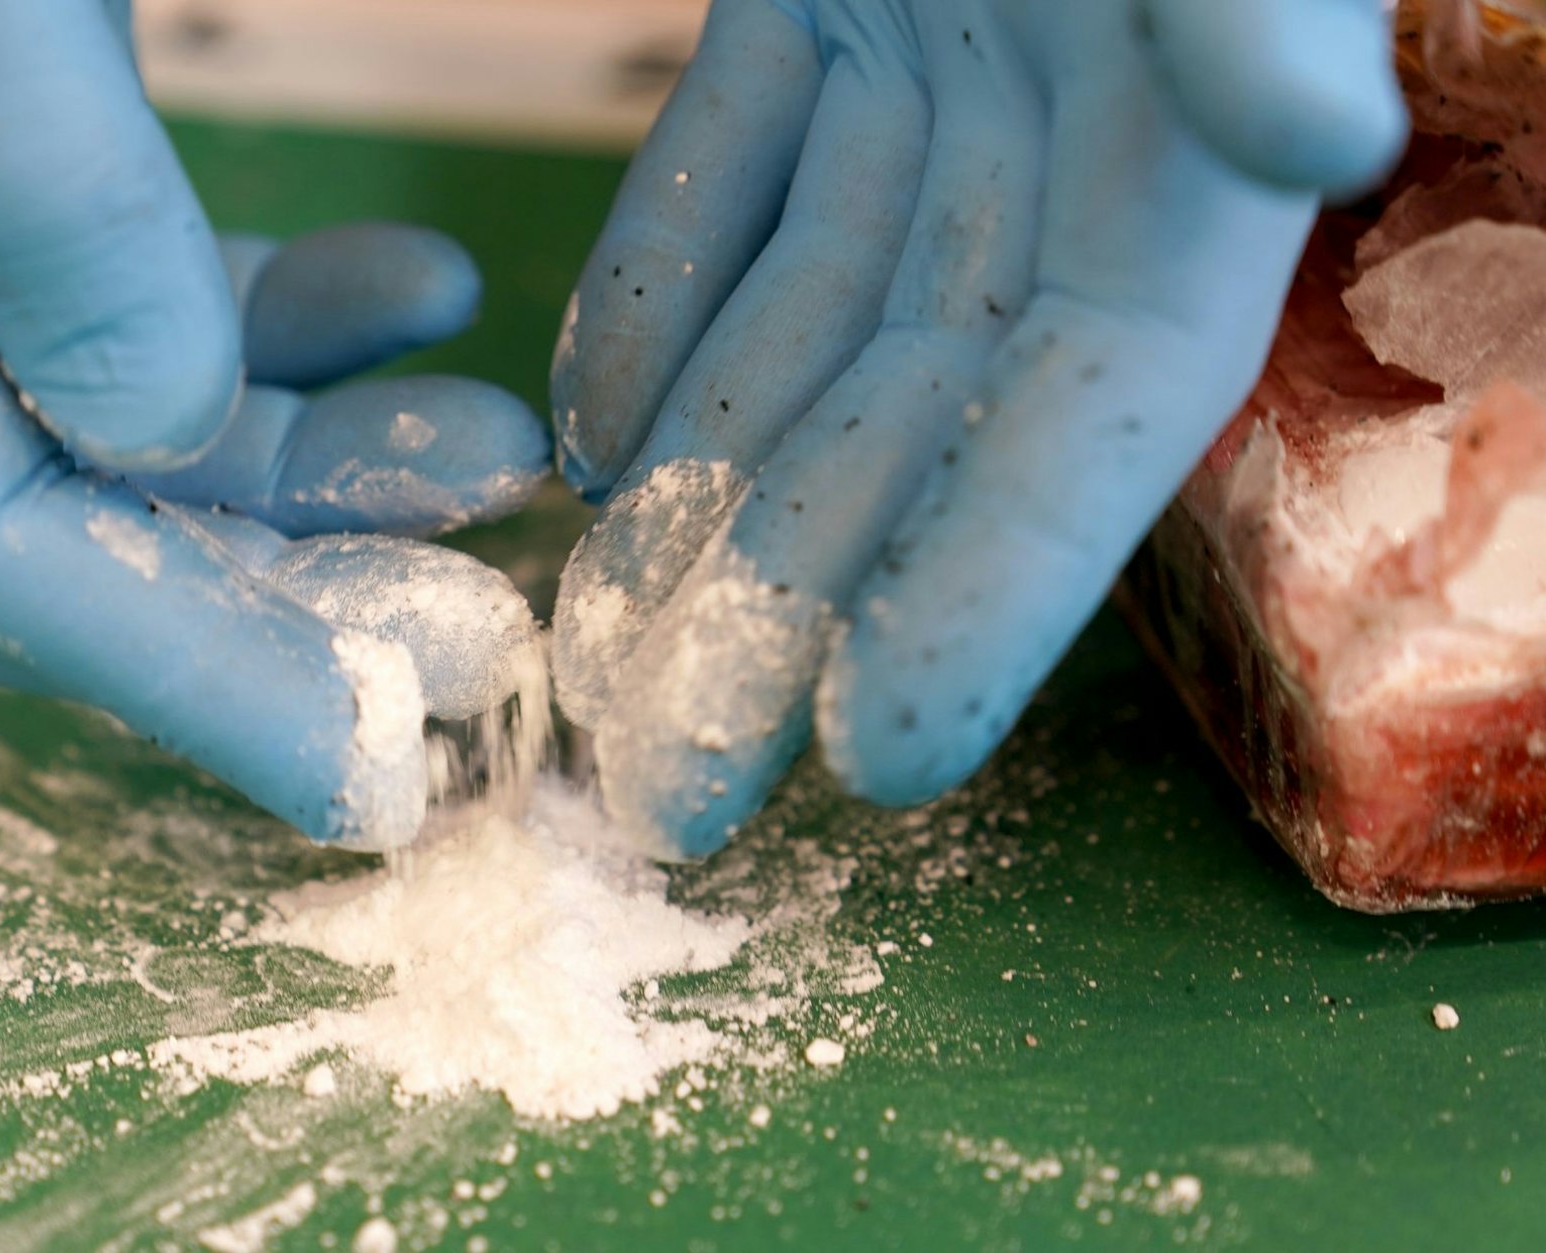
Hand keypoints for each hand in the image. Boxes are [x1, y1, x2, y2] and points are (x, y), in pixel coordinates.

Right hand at [0, 1, 549, 849]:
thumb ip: (21, 177)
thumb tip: (152, 419)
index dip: (192, 687)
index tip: (378, 772)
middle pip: (74, 523)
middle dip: (292, 596)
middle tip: (492, 612)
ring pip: (129, 419)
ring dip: (325, 462)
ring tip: (498, 448)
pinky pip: (140, 291)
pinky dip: (290, 324)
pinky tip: (418, 297)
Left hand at [549, 0, 1406, 853]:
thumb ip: (1256, 20)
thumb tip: (1306, 128)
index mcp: (1187, 158)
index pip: (1089, 424)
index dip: (987, 591)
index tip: (874, 754)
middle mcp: (1064, 148)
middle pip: (912, 422)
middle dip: (786, 604)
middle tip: (673, 783)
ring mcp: (932, 71)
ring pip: (799, 322)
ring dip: (696, 484)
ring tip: (600, 647)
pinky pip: (724, 166)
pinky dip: (658, 290)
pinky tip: (596, 433)